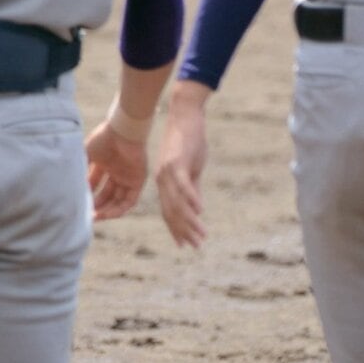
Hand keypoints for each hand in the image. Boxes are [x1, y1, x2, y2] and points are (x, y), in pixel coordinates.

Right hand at [84, 123, 146, 220]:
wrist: (122, 131)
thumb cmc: (103, 138)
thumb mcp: (86, 154)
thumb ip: (79, 167)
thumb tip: (67, 181)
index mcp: (104, 163)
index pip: (95, 184)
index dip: (87, 194)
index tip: (78, 204)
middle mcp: (116, 171)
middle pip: (106, 194)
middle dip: (96, 205)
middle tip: (86, 214)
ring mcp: (128, 176)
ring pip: (118, 199)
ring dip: (107, 210)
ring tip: (95, 217)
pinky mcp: (138, 180)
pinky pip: (130, 200)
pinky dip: (120, 209)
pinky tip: (108, 214)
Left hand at [155, 84, 209, 247]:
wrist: (185, 115)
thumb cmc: (189, 140)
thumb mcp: (191, 168)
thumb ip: (192, 187)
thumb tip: (197, 208)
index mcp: (164, 182)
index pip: (168, 211)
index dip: (176, 228)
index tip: (184, 244)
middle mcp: (162, 180)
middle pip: (171, 211)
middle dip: (183, 231)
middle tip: (195, 246)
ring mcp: (168, 172)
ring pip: (177, 203)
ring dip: (190, 221)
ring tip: (201, 235)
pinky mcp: (176, 163)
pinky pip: (183, 185)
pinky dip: (192, 199)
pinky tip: (200, 211)